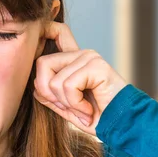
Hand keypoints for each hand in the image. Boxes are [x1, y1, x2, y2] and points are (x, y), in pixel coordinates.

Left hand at [33, 21, 127, 135]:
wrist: (122, 127)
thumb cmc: (97, 117)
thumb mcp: (67, 108)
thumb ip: (51, 97)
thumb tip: (35, 88)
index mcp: (73, 60)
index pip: (57, 32)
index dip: (44, 29)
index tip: (38, 34)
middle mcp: (80, 54)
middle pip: (42, 63)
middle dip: (48, 93)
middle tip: (68, 107)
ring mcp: (88, 58)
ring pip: (54, 81)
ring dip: (67, 103)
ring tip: (83, 109)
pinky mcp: (96, 65)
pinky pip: (68, 86)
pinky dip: (76, 104)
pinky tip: (89, 109)